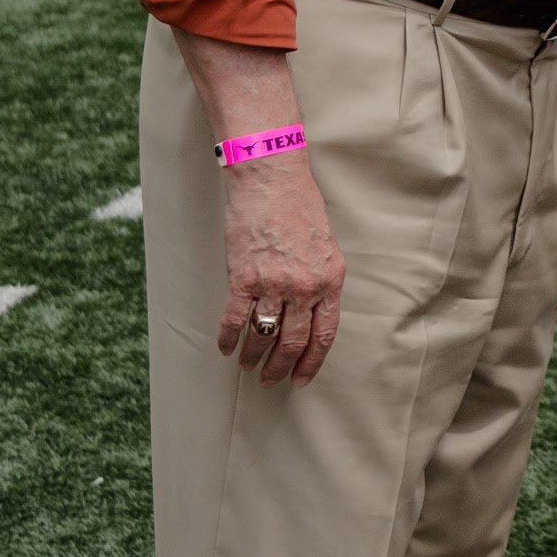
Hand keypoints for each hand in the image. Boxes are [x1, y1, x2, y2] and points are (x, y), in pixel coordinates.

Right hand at [217, 150, 345, 387]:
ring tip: (247, 366)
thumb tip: (311, 309)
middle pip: (293, 342)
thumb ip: (321, 278)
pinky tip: (225, 347)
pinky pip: (234, 319)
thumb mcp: (324, 244)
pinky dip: (228, 338)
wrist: (271, 176)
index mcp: (330, 279)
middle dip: (281, 368)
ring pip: (263, 336)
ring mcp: (274, 283)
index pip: (324, 334)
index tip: (301, 378)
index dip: (312, 362)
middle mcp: (305, 286)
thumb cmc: (298, 203)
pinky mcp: (243, 276)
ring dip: (253, 357)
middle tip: (271, 380)